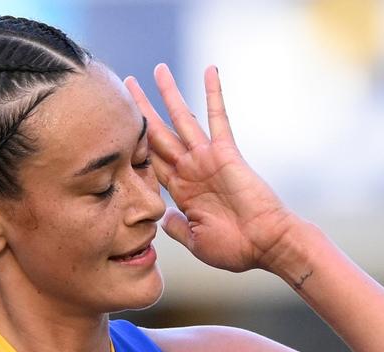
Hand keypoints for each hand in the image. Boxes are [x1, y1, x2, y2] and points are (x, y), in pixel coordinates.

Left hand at [124, 64, 296, 272]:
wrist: (265, 246)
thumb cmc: (235, 249)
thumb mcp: (196, 241)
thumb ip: (177, 228)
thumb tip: (160, 219)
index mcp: (182, 193)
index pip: (151, 164)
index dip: (134, 148)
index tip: (117, 131)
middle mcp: (191, 171)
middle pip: (159, 136)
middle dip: (142, 113)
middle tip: (126, 88)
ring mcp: (207, 160)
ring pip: (181, 120)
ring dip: (168, 94)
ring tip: (157, 70)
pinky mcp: (226, 153)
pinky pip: (218, 117)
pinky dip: (213, 93)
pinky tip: (209, 69)